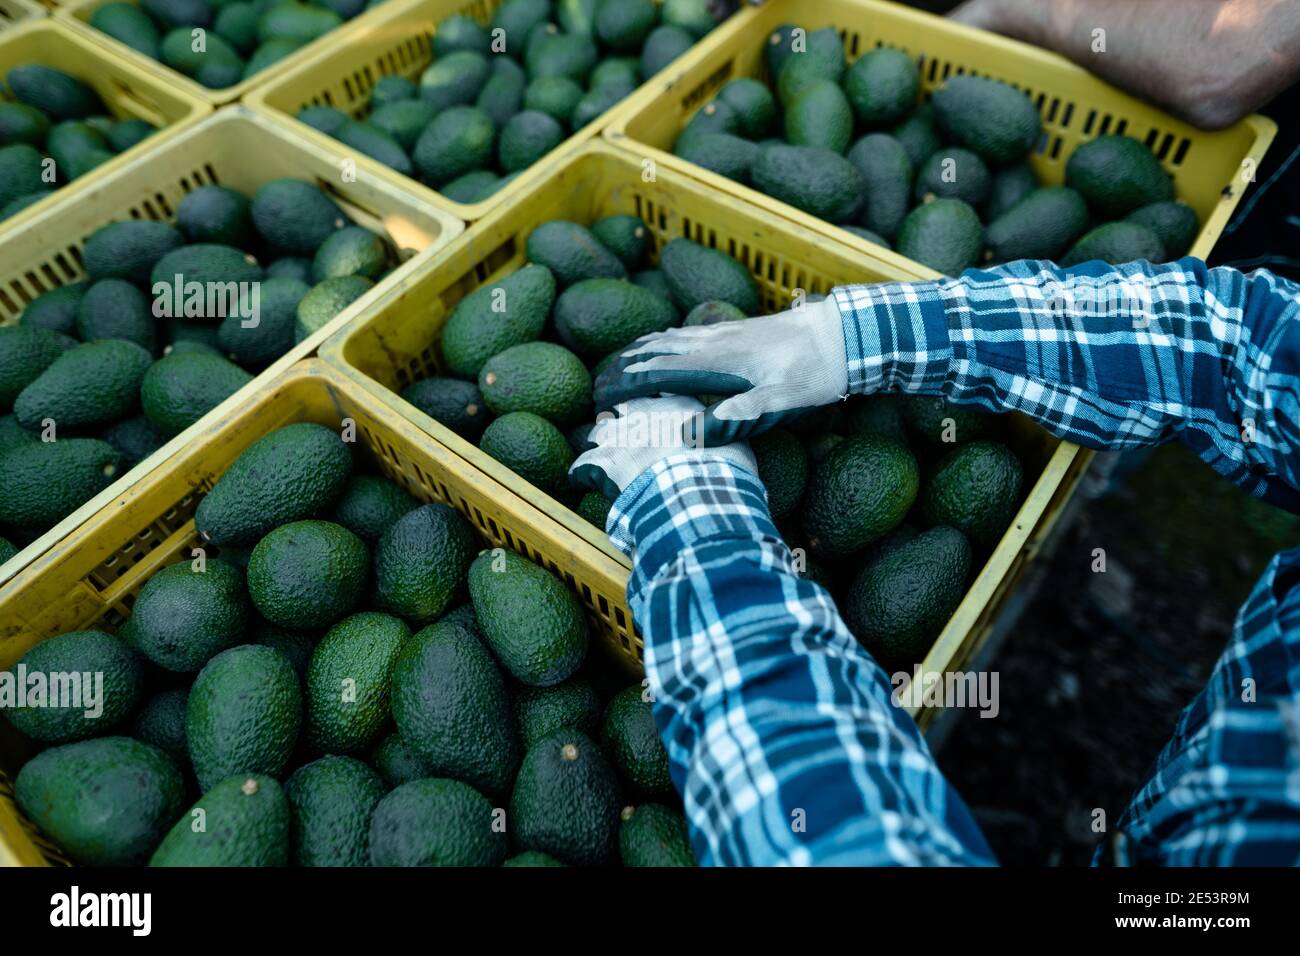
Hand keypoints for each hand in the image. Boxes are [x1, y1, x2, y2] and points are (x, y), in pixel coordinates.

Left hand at [570, 396, 755, 499]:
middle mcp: (645, 412)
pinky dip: (580, 474)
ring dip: (599, 442)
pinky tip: (581, 481)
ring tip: (602, 453)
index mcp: (678, 403)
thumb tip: (730, 435)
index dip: (652, 400)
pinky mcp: (602, 463)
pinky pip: (582, 467)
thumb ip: (725, 432)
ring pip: (599, 431)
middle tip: (622, 428)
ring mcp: (620, 435)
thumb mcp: (737, 444)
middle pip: (623, 406)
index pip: (658, 389)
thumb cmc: (724, 471)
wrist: (699, 495)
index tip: (651, 406)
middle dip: (620, 415)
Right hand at [592, 296, 847, 443]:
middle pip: (655, 350)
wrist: (843, 333)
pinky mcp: (736, 330)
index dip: (625, 384)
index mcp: (718, 361)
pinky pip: (687, 333)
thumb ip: (745, 413)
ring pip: (669, 338)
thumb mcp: (784, 400)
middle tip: (595, 386)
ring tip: (616, 363)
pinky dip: (663, 340)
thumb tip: (702, 431)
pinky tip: (664, 343)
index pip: (657, 370)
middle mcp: (714, 342)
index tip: (599, 398)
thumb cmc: (816, 371)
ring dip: (638, 351)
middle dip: (622, 367)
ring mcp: (724, 333)